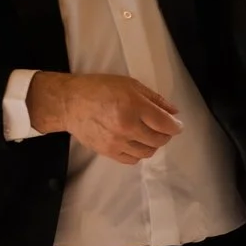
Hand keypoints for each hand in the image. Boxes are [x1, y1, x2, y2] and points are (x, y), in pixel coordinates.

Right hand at [28, 72, 181, 165]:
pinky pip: (132, 160)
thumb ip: (155, 99)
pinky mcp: (106, 152)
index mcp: (133, 107)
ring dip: (153, 145)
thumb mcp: (130, 85)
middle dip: (166, 135)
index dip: (175, 126)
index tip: (177, 125)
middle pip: (159, 140)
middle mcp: (126, 127)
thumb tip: (174, 112)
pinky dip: (138, 153)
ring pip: (147, 152)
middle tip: (162, 128)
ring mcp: (116, 142)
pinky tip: (135, 143)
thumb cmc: (100, 89)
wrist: (69, 103)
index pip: (165, 124)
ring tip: (148, 135)